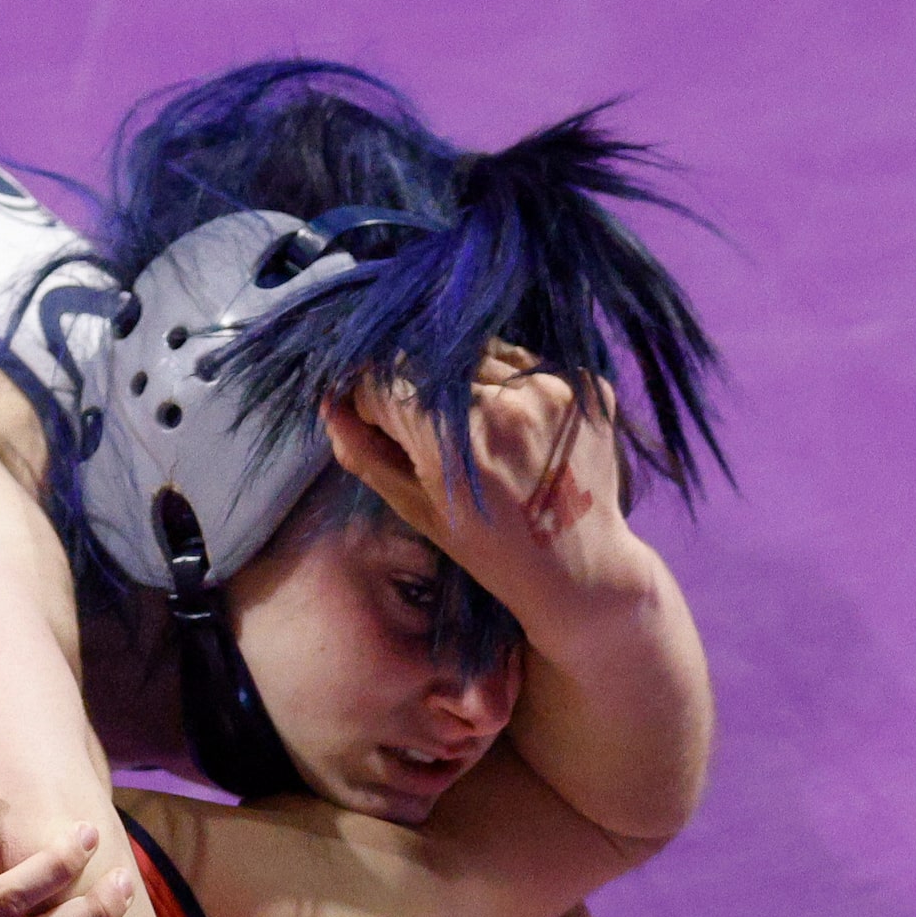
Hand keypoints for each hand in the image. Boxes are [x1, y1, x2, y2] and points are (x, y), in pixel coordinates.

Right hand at [325, 342, 626, 556]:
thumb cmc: (489, 549)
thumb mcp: (415, 509)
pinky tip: (511, 421)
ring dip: (458, 377)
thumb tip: (329, 404)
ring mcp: (552, 387)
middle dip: (412, 386)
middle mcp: (505, 403)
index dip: (370, 395)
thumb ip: (365, 454)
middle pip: (428, 358)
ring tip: (473, 425)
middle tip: (426, 426)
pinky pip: (523, 359)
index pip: (384, 377)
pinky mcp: (586, 382)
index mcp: (456, 443)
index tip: (376, 417)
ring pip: (476, 350)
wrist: (582, 567)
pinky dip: (504, 380)